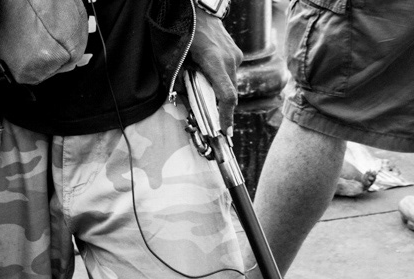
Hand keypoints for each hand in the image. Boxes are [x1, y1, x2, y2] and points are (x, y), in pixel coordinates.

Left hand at [187, 8, 241, 131]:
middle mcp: (229, 60)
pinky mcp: (237, 54)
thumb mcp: (177, 59)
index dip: (226, 117)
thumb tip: (184, 102)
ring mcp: (235, 56)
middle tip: (215, 124)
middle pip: (229, 93)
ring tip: (208, 96)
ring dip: (220, 94)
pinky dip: (222, 82)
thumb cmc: (185, 34)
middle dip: (222, 109)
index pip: (227, 96)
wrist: (200, 11)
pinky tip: (210, 80)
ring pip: (231, 85)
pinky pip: (230, 75)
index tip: (225, 132)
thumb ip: (180, 81)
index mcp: (214, 62)